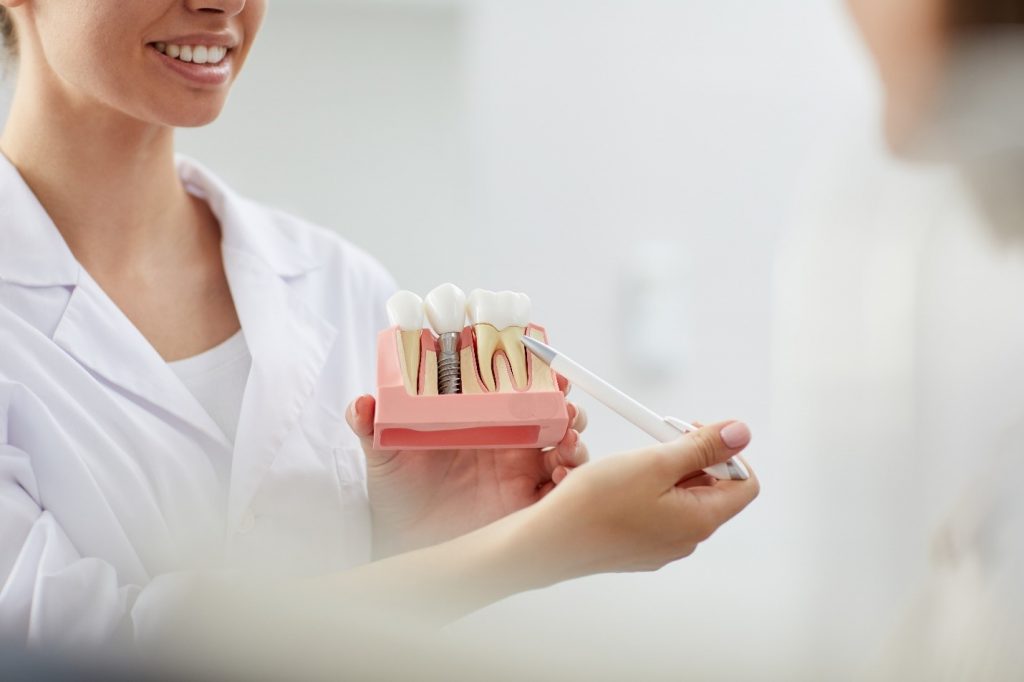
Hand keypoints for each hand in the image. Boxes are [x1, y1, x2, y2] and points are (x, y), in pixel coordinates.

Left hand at [346, 380, 588, 557]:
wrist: (402, 541)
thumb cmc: (397, 492)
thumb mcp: (383, 454)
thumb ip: (370, 426)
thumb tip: (361, 403)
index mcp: (483, 419)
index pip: (518, 387)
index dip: (536, 371)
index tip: (544, 360)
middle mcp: (509, 442)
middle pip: (552, 412)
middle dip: (566, 402)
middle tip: (563, 400)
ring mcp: (522, 471)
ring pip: (565, 444)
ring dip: (574, 436)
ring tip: (567, 437)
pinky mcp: (528, 503)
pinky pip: (562, 488)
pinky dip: (572, 477)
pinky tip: (560, 473)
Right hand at [517, 421, 758, 581]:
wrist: (549, 541)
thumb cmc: (596, 503)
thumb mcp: (655, 462)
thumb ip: (701, 446)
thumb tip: (741, 433)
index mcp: (700, 520)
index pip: (744, 483)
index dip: (728, 452)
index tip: (696, 433)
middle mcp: (686, 539)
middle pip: (713, 489)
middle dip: (694, 456)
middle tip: (661, 437)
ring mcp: (662, 546)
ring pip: (683, 498)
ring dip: (669, 470)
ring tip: (636, 459)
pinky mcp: (639, 547)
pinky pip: (659, 511)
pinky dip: (649, 489)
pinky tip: (621, 481)